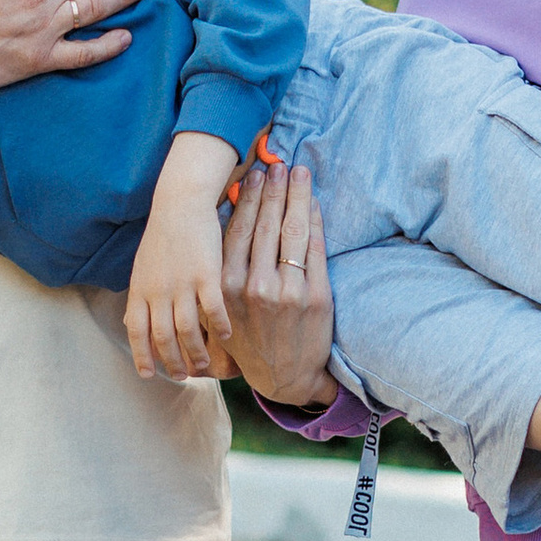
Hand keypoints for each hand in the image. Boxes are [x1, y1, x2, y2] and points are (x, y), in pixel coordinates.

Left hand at [125, 133, 240, 378]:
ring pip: (188, 330)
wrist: (180, 203)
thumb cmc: (162, 235)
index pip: (137, 331)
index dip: (141, 356)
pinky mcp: (206, 274)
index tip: (148, 376)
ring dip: (197, 352)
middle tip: (184, 376)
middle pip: (164, 338)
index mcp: (140, 289)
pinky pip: (214, 310)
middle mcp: (158, 290)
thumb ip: (139, 297)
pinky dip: (220, 327)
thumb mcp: (142, 268)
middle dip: (173, 362)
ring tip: (205, 365)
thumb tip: (131, 322)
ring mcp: (182, 283)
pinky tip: (227, 337)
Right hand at [215, 159, 335, 407]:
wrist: (285, 378)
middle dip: (273, 189)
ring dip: (295, 196)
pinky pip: (316, 248)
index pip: (237, 230)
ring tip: (297, 172)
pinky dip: (315, 221)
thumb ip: (224, 269)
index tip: (253, 174)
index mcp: (225, 287)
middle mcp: (253, 287)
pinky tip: (314, 203)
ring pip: (291, 230)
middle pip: (265, 224)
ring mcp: (287, 291)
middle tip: (277, 162)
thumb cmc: (251, 339)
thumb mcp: (225, 308)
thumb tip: (230, 220)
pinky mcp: (316, 296)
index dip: (248, 198)